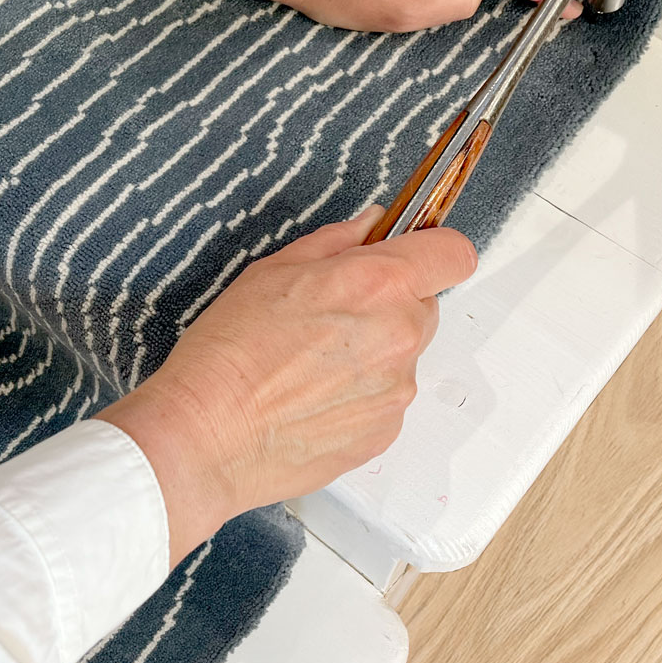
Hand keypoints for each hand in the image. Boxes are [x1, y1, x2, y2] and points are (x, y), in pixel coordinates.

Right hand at [97, 205, 476, 563]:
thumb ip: (335, 242)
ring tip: (310, 366)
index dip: (434, 251)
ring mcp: (397, 391)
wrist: (208, 436)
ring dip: (372, 354)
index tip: (412, 256)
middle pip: (425, 306)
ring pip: (403, 356)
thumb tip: (370, 226)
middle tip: (332, 316)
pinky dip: (359, 397)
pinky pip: (385, 400)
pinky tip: (310, 399)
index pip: (453, 254)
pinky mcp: (385, 433)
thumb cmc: (229, 351)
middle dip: (390, 304)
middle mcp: (401, 337)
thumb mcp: (274, 270)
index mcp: (379, 285)